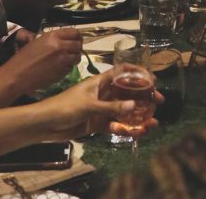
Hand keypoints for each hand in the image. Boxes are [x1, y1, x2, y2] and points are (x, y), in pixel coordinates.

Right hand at [3, 28, 82, 96]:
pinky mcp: (61, 73)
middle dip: (77, 47)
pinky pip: (70, 68)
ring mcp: (62, 60)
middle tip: (72, 51)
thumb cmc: (23, 58)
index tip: (76, 40)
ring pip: (77, 57)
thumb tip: (65, 39)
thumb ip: (53, 39)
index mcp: (53, 36)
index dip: (77, 36)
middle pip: (78, 44)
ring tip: (66, 60)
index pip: (74, 32)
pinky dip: (68, 68)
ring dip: (73, 58)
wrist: (17, 75)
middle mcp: (60, 46)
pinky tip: (59, 68)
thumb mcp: (38, 42)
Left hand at [38, 67, 162, 139]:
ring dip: (138, 116)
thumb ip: (111, 107)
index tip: (153, 79)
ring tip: (153, 122)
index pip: (123, 72)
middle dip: (144, 97)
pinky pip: (115, 125)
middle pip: (128, 92)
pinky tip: (137, 133)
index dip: (138, 73)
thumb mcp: (90, 105)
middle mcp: (104, 93)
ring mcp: (101, 108)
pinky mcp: (97, 123)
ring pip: (124, 111)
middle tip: (158, 102)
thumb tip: (134, 106)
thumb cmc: (65, 106)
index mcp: (101, 81)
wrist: (46, 123)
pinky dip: (126, 129)